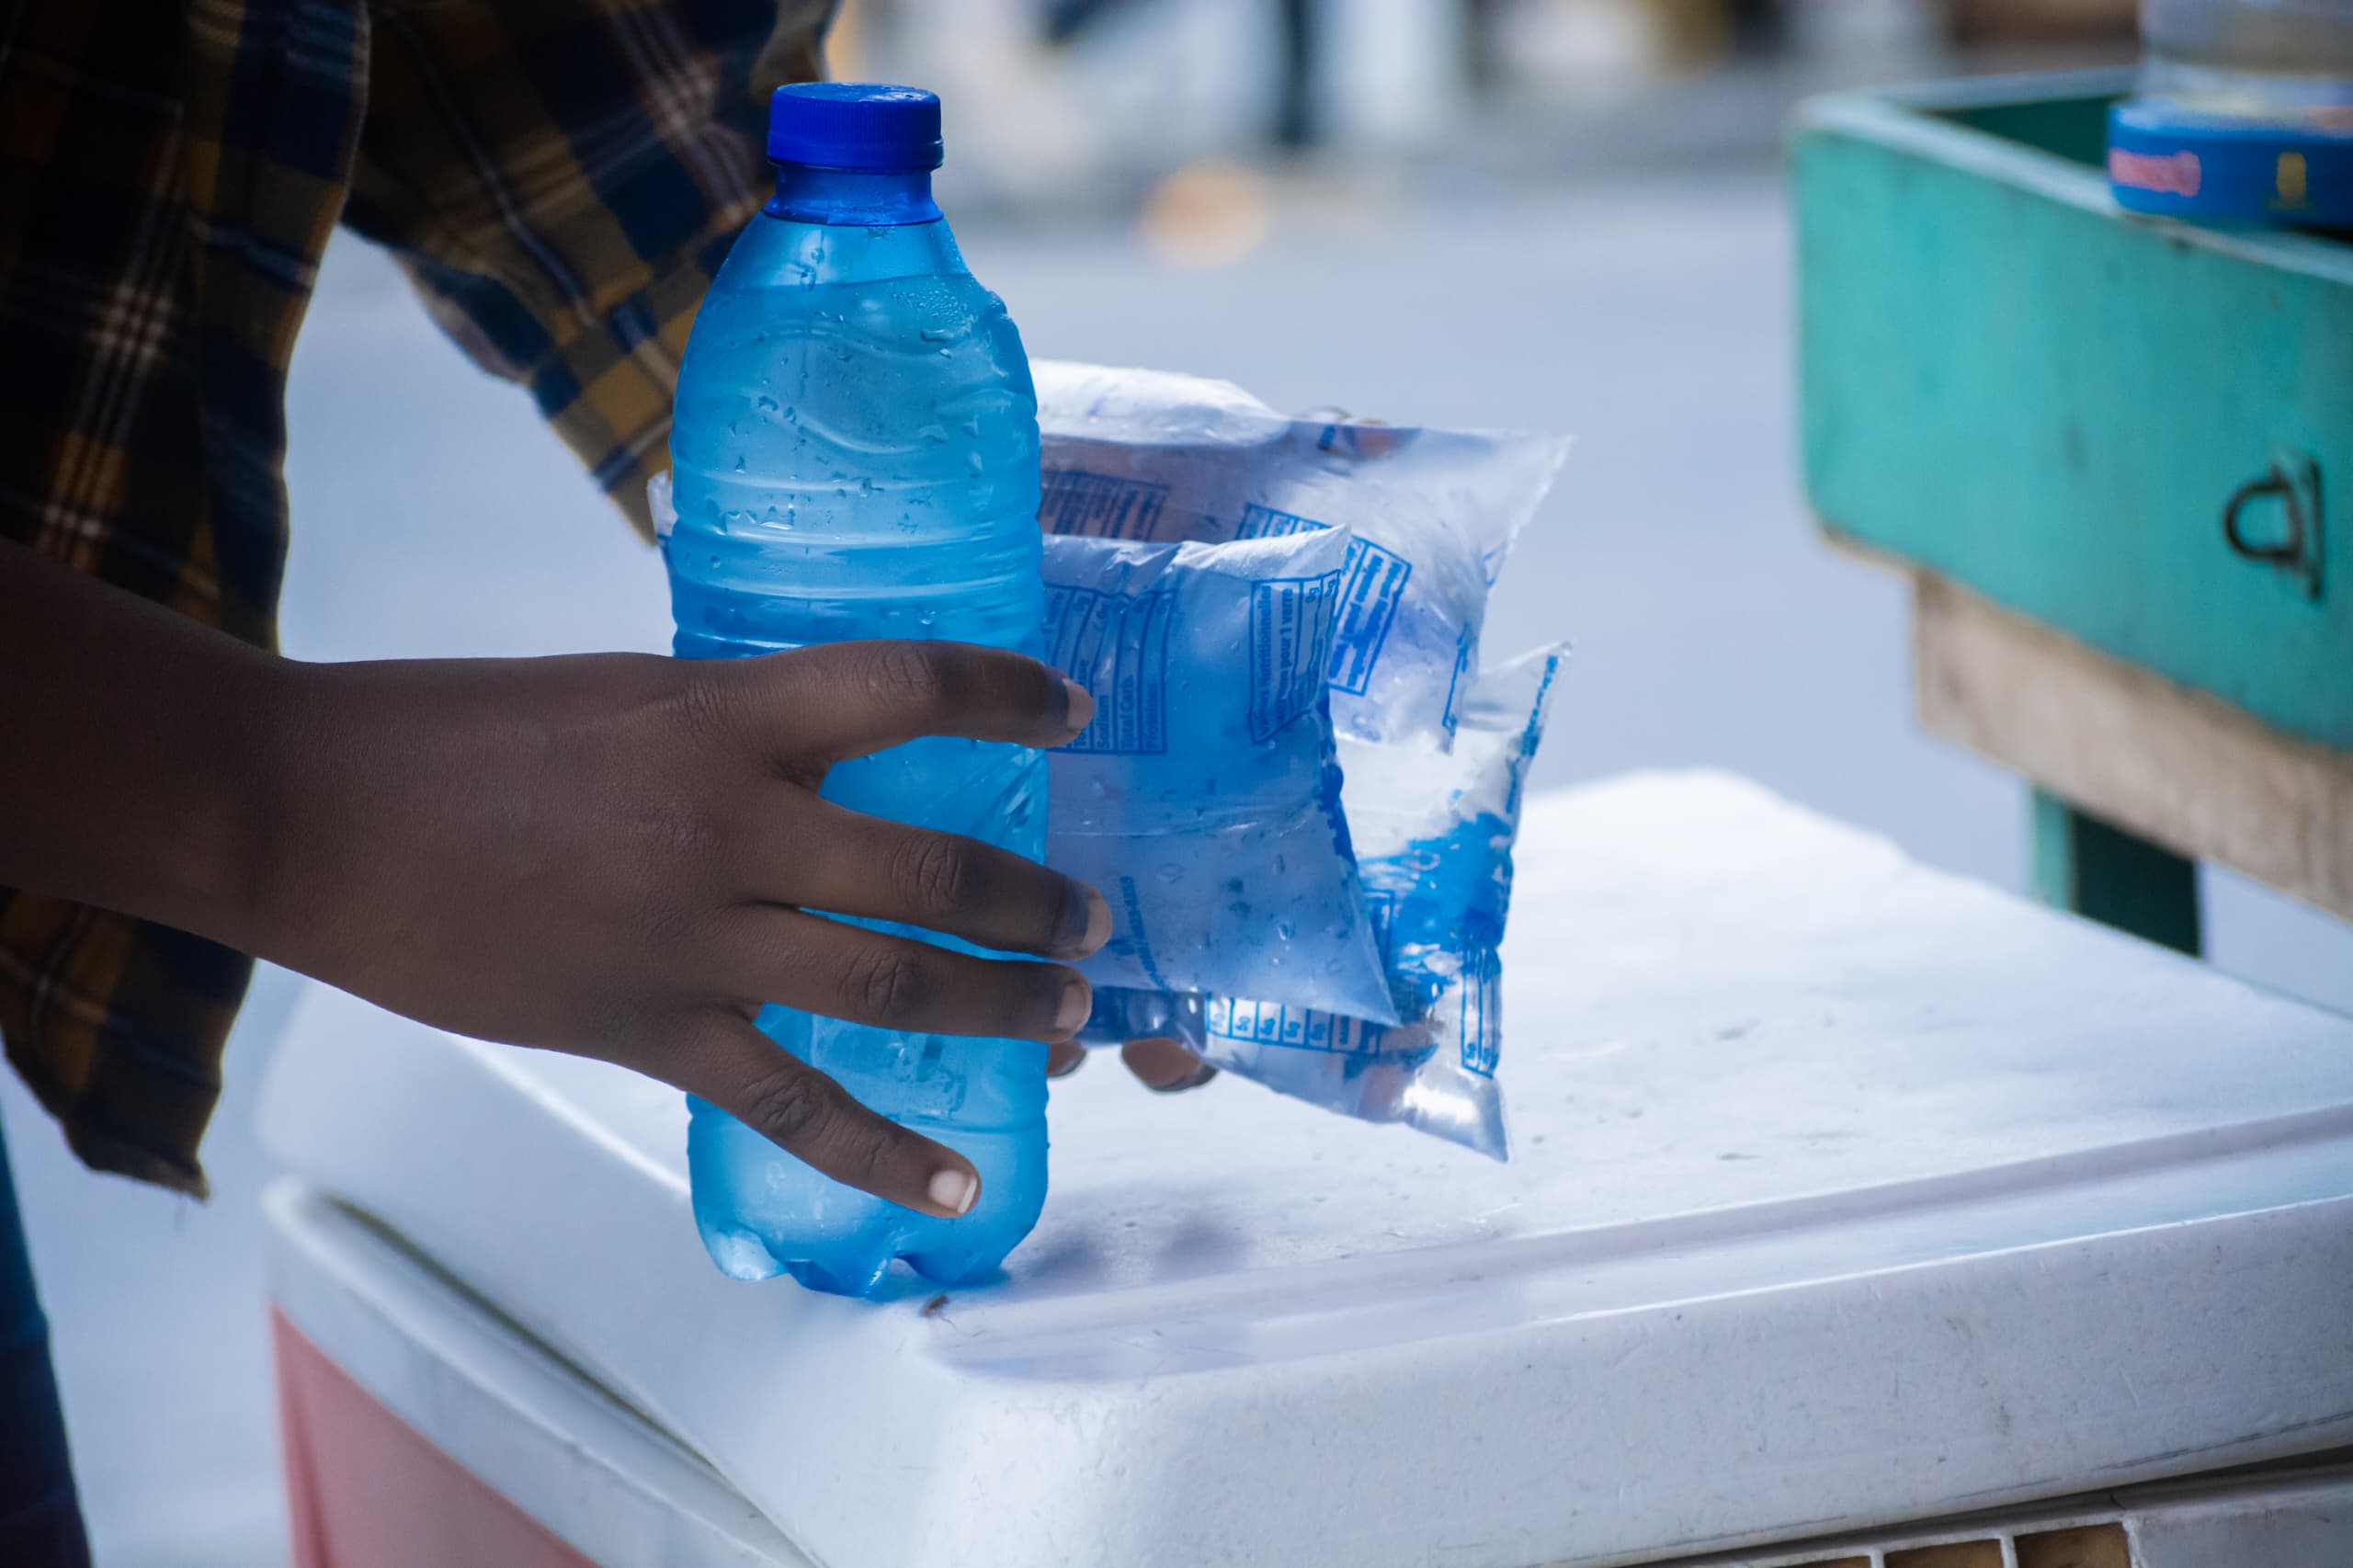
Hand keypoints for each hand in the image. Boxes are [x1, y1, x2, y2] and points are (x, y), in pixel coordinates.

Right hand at [0, 542, 1207, 1215]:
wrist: (312, 815)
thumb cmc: (454, 733)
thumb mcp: (620, 690)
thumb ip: (731, 722)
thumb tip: (820, 741)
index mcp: (720, 713)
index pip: (906, 687)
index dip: (1007, 692)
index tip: (1070, 706)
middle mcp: (727, 825)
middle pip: (928, 869)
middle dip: (1029, 904)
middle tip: (1092, 923)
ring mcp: (692, 938)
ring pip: (887, 984)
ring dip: (994, 1007)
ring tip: (1064, 1024)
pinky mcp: (647, 1030)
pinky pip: (790, 1104)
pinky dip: (880, 1152)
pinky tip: (957, 1187)